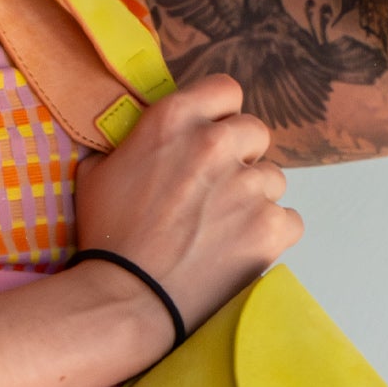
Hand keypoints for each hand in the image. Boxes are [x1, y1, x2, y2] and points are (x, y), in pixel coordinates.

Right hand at [74, 74, 301, 336]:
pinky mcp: (271, 226)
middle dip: (241, 156)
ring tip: (222, 230)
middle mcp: (216, 143)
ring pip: (272, 180)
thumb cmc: (108, 238)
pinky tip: (240, 250)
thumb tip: (142, 142)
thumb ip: (132, 145)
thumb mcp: (98, 173)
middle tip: (217, 189)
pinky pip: (289, 220)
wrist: (127, 298)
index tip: (213, 135)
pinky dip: (271, 235)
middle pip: (256, 132)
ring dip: (254, 199)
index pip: (226, 89)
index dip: (221, 114)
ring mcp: (248, 186)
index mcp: (174, 120)